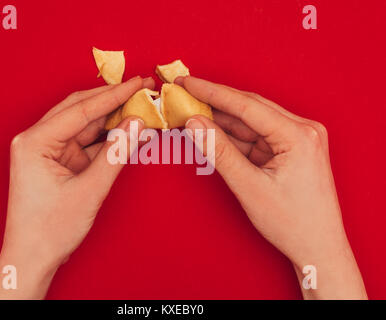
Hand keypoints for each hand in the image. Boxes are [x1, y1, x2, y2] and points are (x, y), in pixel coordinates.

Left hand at [0, 76, 151, 298]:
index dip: (114, 95)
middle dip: (113, 101)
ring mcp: (50, 152)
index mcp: (34, 142)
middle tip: (142, 89)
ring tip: (142, 111)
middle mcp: (38, 141)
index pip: (81, 109)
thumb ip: (115, 154)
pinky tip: (131, 136)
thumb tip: (137, 125)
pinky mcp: (60, 163)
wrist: (32, 260)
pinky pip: (89, 145)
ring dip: (114, 121)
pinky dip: (109, 142)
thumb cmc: (50, 230)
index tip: (138, 83)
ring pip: (87, 127)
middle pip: (82, 111)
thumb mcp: (89, 191)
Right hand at [177, 76, 366, 299]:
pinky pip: (256, 137)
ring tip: (192, 113)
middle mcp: (303, 130)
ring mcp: (298, 139)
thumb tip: (194, 123)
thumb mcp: (249, 187)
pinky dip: (234, 136)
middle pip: (249, 108)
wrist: (317, 247)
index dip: (212, 92)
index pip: (247, 105)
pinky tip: (212, 131)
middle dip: (215, 102)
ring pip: (251, 122)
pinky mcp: (290, 150)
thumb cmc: (292, 222)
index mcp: (299, 135)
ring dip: (222, 119)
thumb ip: (219, 151)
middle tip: (185, 93)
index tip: (187, 83)